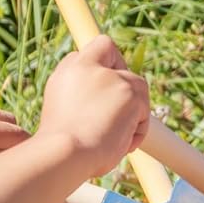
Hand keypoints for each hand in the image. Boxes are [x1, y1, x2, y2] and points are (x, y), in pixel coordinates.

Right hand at [38, 35, 150, 174]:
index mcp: (69, 69)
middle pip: (122, 69)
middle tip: (113, 120)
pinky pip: (144, 113)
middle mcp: (90, 67)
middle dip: (125, 92)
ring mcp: (114, 79)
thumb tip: (101, 102)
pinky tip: (120, 144)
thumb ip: (81, 93)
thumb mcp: (60, 110)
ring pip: (137, 89)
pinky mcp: (132, 95)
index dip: (108, 66)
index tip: (107, 91)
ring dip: (131, 113)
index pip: (99, 48)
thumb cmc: (59, 144)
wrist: (64, 154)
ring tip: (114, 136)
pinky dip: (137, 131)